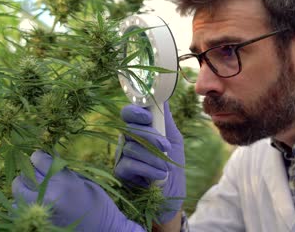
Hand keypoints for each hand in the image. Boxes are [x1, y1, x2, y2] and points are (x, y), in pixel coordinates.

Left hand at [12, 150, 143, 231]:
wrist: (104, 231)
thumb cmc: (98, 204)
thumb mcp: (84, 181)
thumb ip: (63, 171)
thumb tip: (47, 156)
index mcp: (64, 181)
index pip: (38, 159)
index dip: (39, 157)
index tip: (41, 159)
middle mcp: (48, 195)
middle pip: (23, 176)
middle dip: (29, 173)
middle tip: (37, 175)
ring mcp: (40, 212)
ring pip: (17, 193)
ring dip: (24, 190)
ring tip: (35, 191)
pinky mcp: (36, 224)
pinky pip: (18, 210)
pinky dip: (23, 205)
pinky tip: (35, 205)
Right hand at [114, 102, 185, 223]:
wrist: (171, 196)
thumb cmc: (172, 167)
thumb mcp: (174, 141)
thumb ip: (166, 121)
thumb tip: (164, 97)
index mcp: (140, 130)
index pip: (129, 113)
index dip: (135, 111)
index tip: (148, 117)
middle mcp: (128, 140)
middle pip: (129, 128)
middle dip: (150, 136)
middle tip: (166, 146)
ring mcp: (122, 156)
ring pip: (131, 147)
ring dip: (153, 156)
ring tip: (166, 167)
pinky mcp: (120, 172)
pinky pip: (129, 164)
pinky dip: (148, 168)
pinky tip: (160, 174)